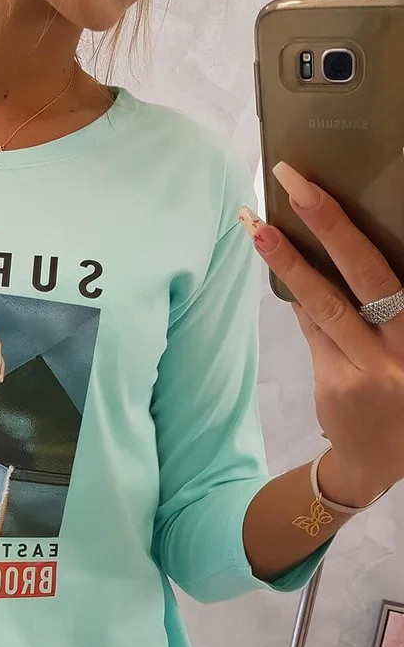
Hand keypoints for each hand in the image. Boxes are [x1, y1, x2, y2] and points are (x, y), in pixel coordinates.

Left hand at [238, 161, 403, 505]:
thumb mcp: (399, 349)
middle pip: (363, 277)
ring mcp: (369, 369)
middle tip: (292, 183)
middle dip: (328, 225)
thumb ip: (380, 308)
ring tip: (258, 227)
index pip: (386, 269)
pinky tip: (278, 267)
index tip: (322, 189)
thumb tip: (333, 248)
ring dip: (290, 263)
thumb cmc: (398, 390)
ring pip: (326, 306)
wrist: (377, 463)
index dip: (352, 228)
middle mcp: (402, 349)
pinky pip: (314, 333)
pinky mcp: (336, 385)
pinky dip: (299, 301)